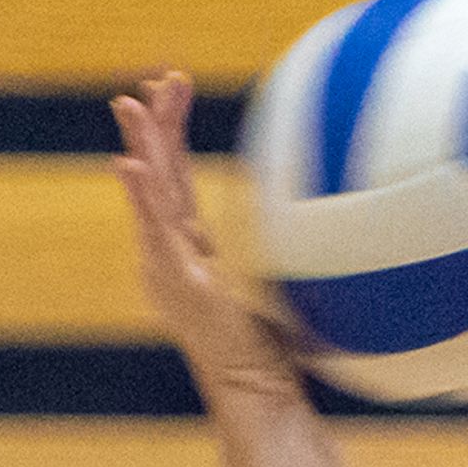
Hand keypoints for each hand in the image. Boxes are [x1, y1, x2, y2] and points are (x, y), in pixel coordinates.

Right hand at [113, 71, 301, 405]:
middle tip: (146, 84)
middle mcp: (170, 250)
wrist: (251, 382)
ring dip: (141, 145)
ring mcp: (167, 264)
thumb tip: (339, 219)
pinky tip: (128, 164)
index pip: (175, 179)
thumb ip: (288, 245)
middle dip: (150, 127)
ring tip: (129, 106)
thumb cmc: (266, 341)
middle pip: (158, 176)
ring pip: (151, 193)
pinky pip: (156, 226)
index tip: (172, 90)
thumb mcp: (276, 276)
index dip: (171, 136)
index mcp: (187, 245)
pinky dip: (139, 193)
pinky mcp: (177, 279)